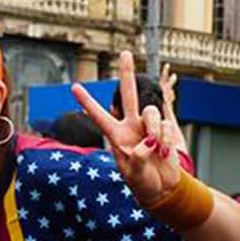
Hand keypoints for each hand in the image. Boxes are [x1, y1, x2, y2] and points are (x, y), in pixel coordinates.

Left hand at [72, 50, 182, 205]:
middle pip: (127, 94)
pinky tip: (163, 152)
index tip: (74, 86)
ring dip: (155, 131)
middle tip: (125, 52)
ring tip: (155, 150)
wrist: (161, 188)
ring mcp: (147, 126)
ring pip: (151, 112)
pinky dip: (165, 139)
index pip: (98, 115)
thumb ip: (137, 158)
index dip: (87, 101)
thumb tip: (146, 142)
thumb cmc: (141, 183)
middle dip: (127, 73)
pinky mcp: (163, 129)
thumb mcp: (133, 175)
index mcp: (115, 136)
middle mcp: (130, 126)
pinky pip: (165, 124)